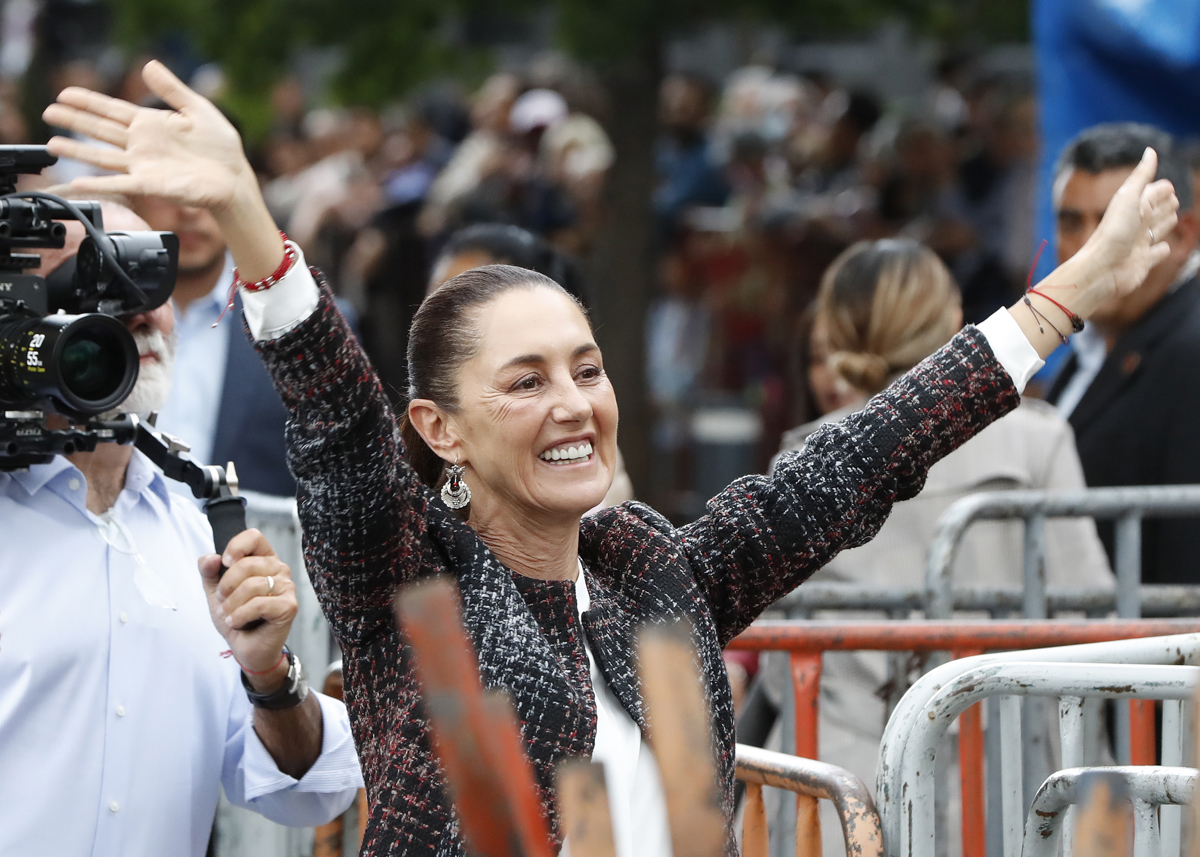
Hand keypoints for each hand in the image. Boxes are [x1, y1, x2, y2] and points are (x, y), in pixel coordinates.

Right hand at [42, 60, 251, 213]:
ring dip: (77, 150)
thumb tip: (149, 65)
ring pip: (102, 156)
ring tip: (52, 144)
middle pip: (101, 129)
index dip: (88, 101)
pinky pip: (119, 183)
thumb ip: (173, 90)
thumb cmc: (221, 148)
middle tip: (49, 112)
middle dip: (74, 120)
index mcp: (152, 124)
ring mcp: (144, 165)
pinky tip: (78, 181)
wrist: (234, 178)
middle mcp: (142, 145)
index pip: (112, 110)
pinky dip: (98, 183)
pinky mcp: (150, 184)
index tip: (64, 94)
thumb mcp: (198, 110)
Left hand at [199, 529, 297, 689]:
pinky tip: (237, 622)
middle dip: (226, 586)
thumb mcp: (216, 591)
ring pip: (252, 585)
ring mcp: (287, 587)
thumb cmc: (236, 617)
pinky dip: (241, 615)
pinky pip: (259, 604)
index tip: (226, 563)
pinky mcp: (289, 606)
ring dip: (232, 605)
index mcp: (264, 560)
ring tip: (229, 615)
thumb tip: (211, 557)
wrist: (246, 648)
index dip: (236, 547)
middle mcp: (279, 569)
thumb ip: (209, 571)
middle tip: (223, 601)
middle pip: (247, 563)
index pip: (254, 537)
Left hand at [1069, 147, 1178, 314]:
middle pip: (1158, 211)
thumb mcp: (1128, 199)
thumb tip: (1150, 150)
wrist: (1101, 270)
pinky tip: (1163, 248)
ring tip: (1171, 218)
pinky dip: (1161, 251)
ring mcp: (1140, 243)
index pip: (1154, 193)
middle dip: (1166, 205)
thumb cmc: (1113, 233)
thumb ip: (1141, 176)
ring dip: (1166, 224)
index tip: (1168, 187)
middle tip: (1173, 200)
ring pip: (1159, 230)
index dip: (1162, 190)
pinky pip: (1157, 254)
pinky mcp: (1144, 262)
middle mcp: (1137, 224)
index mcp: (1134, 207)